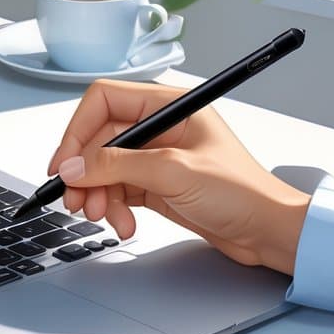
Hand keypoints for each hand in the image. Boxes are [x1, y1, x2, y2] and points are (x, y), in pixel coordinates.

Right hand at [48, 79, 310, 273]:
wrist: (268, 231)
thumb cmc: (243, 193)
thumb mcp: (174, 173)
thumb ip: (119, 166)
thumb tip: (75, 166)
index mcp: (169, 106)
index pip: (104, 101)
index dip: (78, 131)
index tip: (65, 163)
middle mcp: (159, 127)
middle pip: (99, 140)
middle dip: (85, 172)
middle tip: (78, 200)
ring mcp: (155, 157)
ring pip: (103, 169)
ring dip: (97, 195)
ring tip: (102, 217)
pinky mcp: (154, 184)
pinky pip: (116, 190)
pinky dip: (112, 208)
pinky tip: (123, 223)